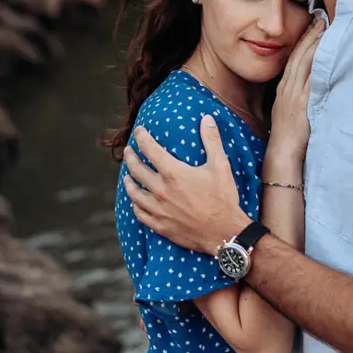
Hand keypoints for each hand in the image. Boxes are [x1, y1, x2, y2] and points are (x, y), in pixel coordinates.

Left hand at [124, 117, 249, 252]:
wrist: (224, 233)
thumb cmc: (223, 198)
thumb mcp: (220, 166)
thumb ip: (212, 140)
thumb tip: (207, 118)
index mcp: (173, 173)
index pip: (149, 149)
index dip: (141, 137)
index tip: (138, 131)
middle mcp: (160, 190)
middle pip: (135, 169)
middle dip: (130, 157)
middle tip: (129, 151)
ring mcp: (158, 209)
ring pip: (133, 192)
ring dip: (128, 181)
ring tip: (127, 175)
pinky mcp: (160, 225)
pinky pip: (139, 213)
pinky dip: (135, 204)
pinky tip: (136, 201)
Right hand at [268, 16, 323, 164]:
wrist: (282, 153)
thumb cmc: (288, 136)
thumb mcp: (289, 110)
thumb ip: (299, 97)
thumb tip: (312, 87)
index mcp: (284, 88)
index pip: (294, 58)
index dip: (303, 40)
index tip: (312, 25)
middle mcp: (288, 87)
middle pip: (299, 55)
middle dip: (310, 35)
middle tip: (321, 18)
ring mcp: (294, 94)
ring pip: (305, 63)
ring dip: (315, 44)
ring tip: (326, 28)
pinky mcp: (302, 104)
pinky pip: (312, 80)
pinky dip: (319, 65)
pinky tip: (328, 54)